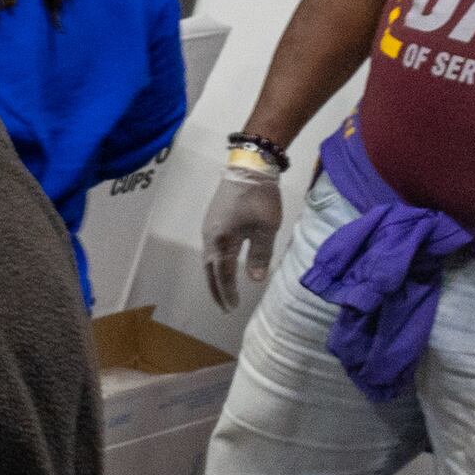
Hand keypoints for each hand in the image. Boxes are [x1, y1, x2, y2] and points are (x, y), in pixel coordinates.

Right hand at [203, 167, 283, 314]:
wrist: (248, 167)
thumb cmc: (259, 198)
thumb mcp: (266, 228)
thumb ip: (260, 254)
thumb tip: (254, 279)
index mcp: (223, 241)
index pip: (224, 274)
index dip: (228, 292)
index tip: (233, 307)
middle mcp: (210, 238)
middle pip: (210, 270)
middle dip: (216, 289)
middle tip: (224, 306)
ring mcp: (209, 228)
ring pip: (208, 259)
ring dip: (214, 276)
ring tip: (221, 289)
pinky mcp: (212, 220)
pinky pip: (210, 249)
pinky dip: (214, 263)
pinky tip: (222, 264)